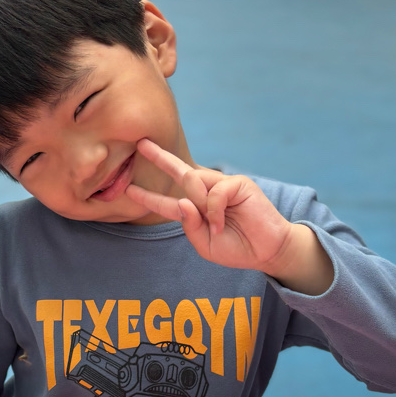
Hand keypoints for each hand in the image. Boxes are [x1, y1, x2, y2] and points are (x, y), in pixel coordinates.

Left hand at [126, 139, 332, 293]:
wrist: (266, 252)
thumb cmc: (237, 248)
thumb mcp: (205, 245)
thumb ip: (190, 226)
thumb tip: (183, 201)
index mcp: (196, 211)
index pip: (168, 202)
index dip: (149, 197)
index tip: (129, 190)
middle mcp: (207, 194)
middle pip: (180, 173)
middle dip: (160, 158)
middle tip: (140, 144)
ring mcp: (222, 186)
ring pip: (195, 182)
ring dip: (197, 202)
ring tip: (215, 224)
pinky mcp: (238, 184)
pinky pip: (215, 192)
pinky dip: (215, 209)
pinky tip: (223, 223)